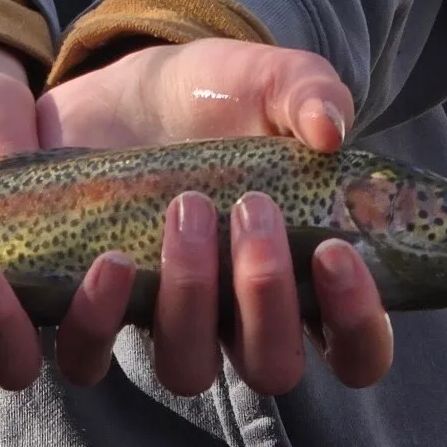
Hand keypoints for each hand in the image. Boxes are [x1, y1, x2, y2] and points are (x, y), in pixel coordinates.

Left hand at [39, 38, 392, 396]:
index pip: (355, 348)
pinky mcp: (96, 309)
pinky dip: (97, 320)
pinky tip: (109, 261)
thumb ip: (310, 93)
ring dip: (191, 298)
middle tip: (253, 210)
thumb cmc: (215, 97)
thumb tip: (331, 130)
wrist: (124, 90)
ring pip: (187, 367)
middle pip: (271, 366)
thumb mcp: (266, 79)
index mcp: (301, 276)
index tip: (336, 251)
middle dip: (267, 297)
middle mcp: (238, 316)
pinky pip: (90, 358)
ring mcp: (167, 319)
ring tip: (187, 208)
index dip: (357, 323)